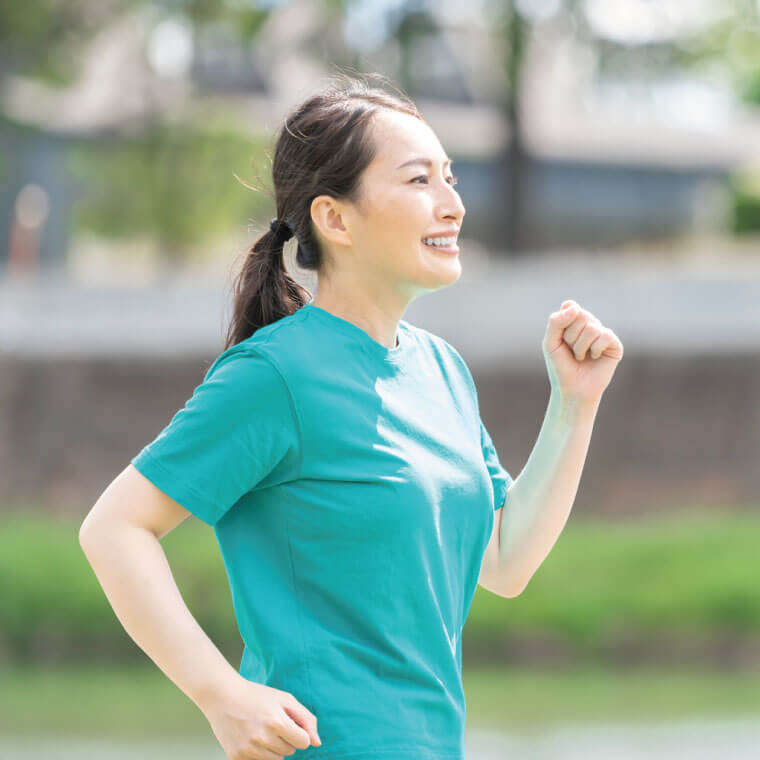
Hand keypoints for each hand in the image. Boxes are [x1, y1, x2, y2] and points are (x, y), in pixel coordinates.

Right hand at [200, 673, 320, 758]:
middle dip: (285, 738)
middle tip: (270, 722)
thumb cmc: (257, 695)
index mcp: (277, 722)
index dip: (299, 732)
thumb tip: (317, 743)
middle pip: (290, 751)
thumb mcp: (285, 699)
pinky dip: (258, 753)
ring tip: (261, 729)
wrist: (222, 696)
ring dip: (273, 747)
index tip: (289, 722)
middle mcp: (262, 739)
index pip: (303, 742)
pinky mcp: (236, 757)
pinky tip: (250, 737)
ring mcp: (248, 750)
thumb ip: (306, 719)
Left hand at [542, 300, 623, 403]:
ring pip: (592, 327)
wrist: (572, 389)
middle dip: (570, 336)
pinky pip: (605, 336)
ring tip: (580, 357)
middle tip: (570, 350)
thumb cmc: (560, 366)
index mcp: (574, 321)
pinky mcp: (615, 345)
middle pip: (581, 315)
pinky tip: (594, 357)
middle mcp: (590, 325)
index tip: (561, 338)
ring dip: (580, 347)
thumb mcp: (550, 343)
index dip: (564, 322)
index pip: (571, 306)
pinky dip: (595, 349)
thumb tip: (574, 307)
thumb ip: (556, 322)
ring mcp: (603, 334)